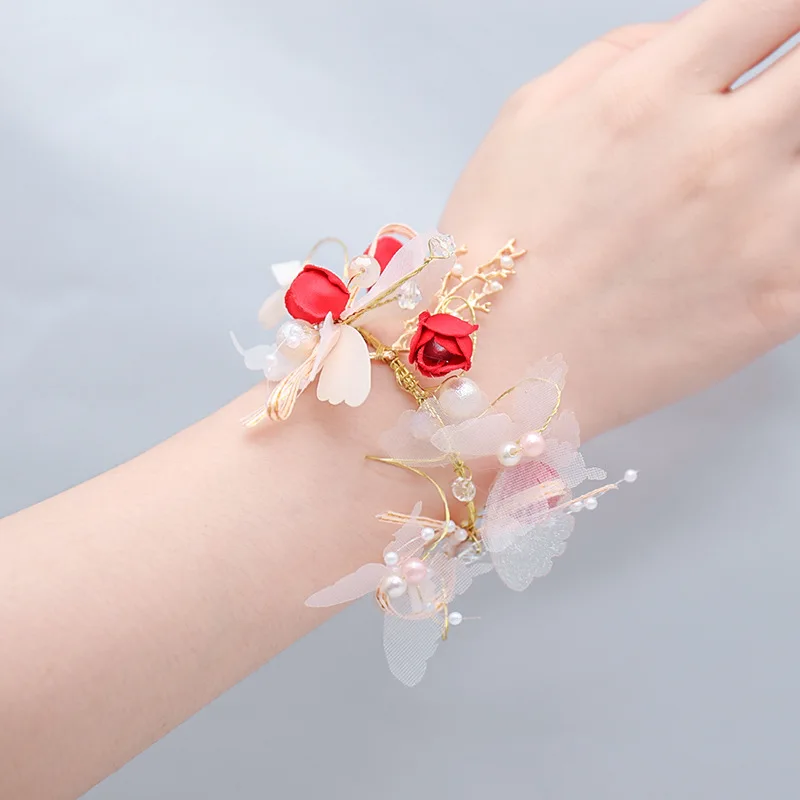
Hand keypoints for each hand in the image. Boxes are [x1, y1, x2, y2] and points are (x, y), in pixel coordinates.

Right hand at [441, 2, 799, 438]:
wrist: (493, 367)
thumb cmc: (496, 247)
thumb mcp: (527, 115)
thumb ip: (620, 52)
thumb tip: (688, 38)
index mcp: (651, 94)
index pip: (772, 1)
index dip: (779, 13)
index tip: (772, 33)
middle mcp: (718, 152)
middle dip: (796, 79)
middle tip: (765, 112)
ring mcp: (762, 230)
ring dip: (791, 158)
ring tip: (741, 184)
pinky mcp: (780, 301)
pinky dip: (797, 228)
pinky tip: (754, 231)